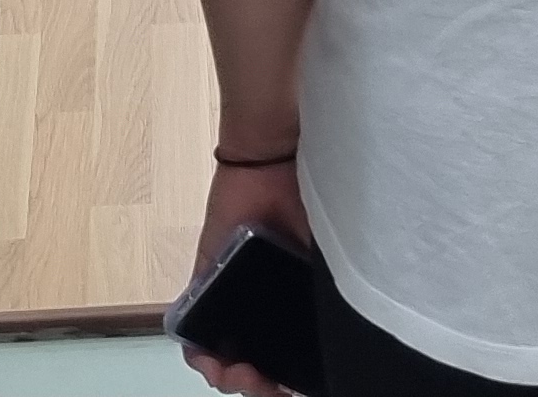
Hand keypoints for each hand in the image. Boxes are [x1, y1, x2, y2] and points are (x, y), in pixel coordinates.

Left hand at [176, 154, 314, 396]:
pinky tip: (210, 361)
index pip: (290, 354)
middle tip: (269, 385)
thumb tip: (345, 332)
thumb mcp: (326, 249)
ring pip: (224, 356)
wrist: (270, 162)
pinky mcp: (202, 283)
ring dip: (231, 376)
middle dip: (262, 385)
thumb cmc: (306, 198)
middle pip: (258, 363)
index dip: (290, 380)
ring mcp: (230, 297)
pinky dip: (198, 354)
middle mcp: (262, 304)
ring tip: (240, 375)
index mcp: (293, 300)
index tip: (294, 388)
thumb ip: (329, 284)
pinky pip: (192, 330)